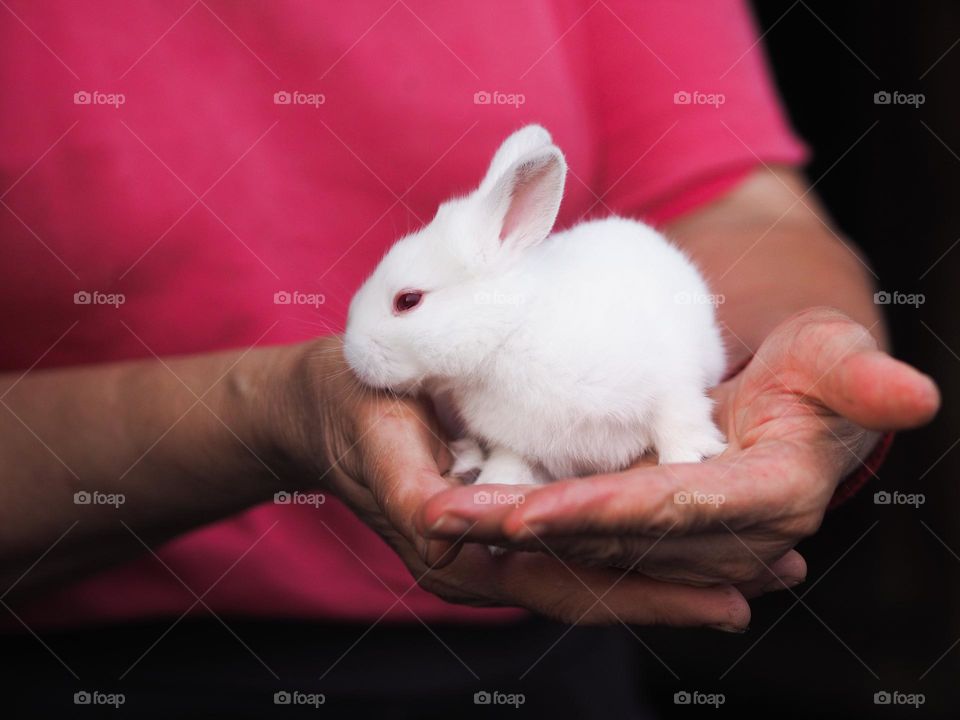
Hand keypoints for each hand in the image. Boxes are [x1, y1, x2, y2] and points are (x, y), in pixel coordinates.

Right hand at [281, 337, 754, 627]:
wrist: (323, 403)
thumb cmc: (350, 406)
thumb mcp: (374, 434)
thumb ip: (410, 493)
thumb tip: (450, 530)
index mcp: (462, 554)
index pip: (571, 586)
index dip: (650, 594)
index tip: (729, 596)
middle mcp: (492, 560)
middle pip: (604, 587)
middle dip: (690, 588)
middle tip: (779, 576)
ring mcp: (504, 539)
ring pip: (604, 566)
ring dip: (681, 567)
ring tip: (764, 561)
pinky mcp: (514, 508)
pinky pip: (588, 533)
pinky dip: (647, 536)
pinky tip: (697, 524)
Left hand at [418, 307, 939, 586]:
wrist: (790, 388)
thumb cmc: (814, 366)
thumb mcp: (837, 357)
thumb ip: (862, 380)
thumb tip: (914, 396)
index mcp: (768, 498)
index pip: (674, 510)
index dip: (604, 512)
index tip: (528, 510)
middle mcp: (722, 533)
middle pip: (615, 535)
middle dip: (531, 529)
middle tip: (449, 517)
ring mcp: (682, 533)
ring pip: (588, 537)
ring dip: (514, 530)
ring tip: (442, 515)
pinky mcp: (649, 519)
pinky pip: (583, 522)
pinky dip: (529, 517)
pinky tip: (471, 510)